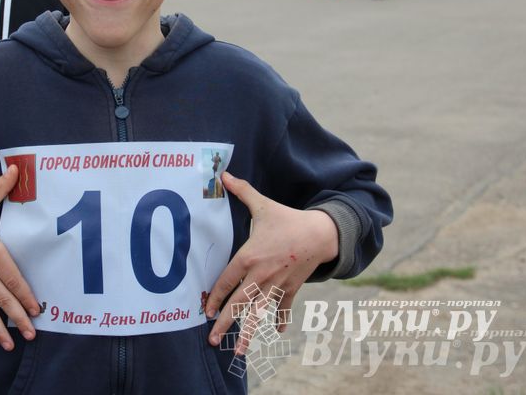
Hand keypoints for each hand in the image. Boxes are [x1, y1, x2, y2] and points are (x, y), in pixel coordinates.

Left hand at [206, 172, 338, 352]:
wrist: (320, 232)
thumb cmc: (287, 219)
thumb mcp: (263, 205)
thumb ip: (242, 191)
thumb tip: (223, 174)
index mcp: (249, 257)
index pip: (226, 281)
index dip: (215, 296)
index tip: (205, 310)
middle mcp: (261, 275)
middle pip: (239, 303)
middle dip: (224, 323)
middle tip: (211, 339)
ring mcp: (277, 284)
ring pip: (258, 312)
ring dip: (249, 332)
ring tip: (239, 351)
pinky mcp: (291, 288)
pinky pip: (284, 307)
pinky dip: (282, 319)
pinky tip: (279, 332)